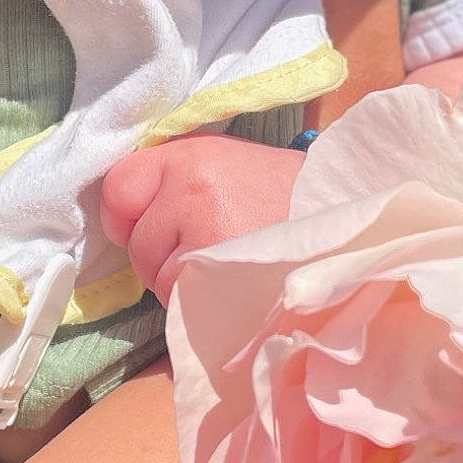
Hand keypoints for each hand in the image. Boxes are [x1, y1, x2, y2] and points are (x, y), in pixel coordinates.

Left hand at [100, 135, 303, 304]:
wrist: (344, 227)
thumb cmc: (282, 195)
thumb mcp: (224, 163)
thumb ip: (173, 180)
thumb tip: (126, 214)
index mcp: (191, 157)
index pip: (118, 189)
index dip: (129, 215)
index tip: (154, 223)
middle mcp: (191, 192)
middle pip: (136, 244)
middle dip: (162, 255)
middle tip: (211, 244)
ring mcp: (204, 239)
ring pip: (156, 279)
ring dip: (182, 283)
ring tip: (227, 264)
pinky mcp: (217, 283)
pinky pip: (182, 304)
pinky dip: (199, 305)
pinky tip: (232, 286)